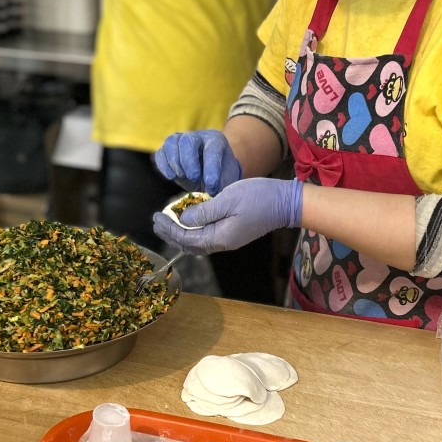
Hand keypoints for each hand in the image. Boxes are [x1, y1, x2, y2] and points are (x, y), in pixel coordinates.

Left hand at [152, 178, 302, 254]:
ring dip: (181, 232)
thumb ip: (204, 211)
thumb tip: (183, 219)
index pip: (186, 238)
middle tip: (157, 220)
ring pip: (198, 242)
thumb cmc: (258, 197)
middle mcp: (223, 243)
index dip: (170, 229)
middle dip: (171, 233)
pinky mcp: (233, 233)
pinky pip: (207, 236)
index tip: (157, 216)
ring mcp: (229, 239)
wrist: (285, 202)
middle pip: (190, 244)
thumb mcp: (227, 200)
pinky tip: (189, 220)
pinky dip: (194, 230)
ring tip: (168, 221)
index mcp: (220, 237)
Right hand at [153, 130, 241, 195]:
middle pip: (188, 140)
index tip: (211, 187)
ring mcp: (180, 141)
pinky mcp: (167, 151)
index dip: (211, 168)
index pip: (212, 148)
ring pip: (172, 142)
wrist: (210, 177)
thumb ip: (221, 186)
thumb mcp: (227, 181)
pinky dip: (163, 165)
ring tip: (181, 177)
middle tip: (194, 178)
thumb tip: (209, 194)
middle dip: (189, 161)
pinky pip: (160, 153)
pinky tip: (171, 177)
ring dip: (175, 162)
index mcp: (216, 141)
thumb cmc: (221, 178)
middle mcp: (198, 137)